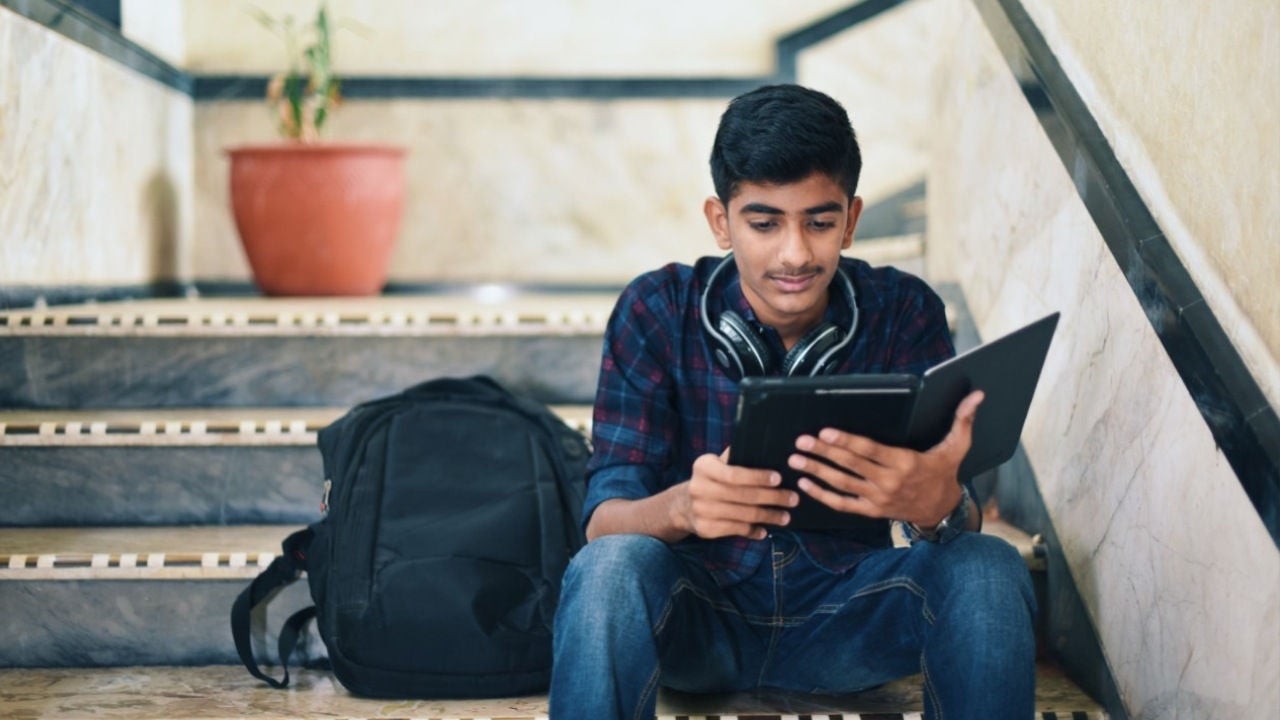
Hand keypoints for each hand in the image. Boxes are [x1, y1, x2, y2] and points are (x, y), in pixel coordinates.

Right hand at [677, 448, 799, 539]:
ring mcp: (701, 511)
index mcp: (703, 467)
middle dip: (772, 497)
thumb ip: (735, 456)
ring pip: (743, 515)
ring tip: (785, 516)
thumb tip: (767, 446)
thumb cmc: (712, 480)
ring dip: (768, 516)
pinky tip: (765, 529)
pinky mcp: (706, 529)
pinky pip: (737, 530)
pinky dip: (754, 530)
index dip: (758, 477)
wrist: (684, 506)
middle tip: (793, 498)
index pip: (734, 473)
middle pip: (743, 495)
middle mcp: (699, 488)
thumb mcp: (717, 464)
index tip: (779, 478)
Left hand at [787, 390, 982, 526]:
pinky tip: (804, 484)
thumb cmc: (945, 472)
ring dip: (817, 471)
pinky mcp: (870, 511)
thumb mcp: (957, 447)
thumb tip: (978, 395)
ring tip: (796, 458)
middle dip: (823, 453)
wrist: (942, 510)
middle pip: (851, 465)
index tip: (826, 432)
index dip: (847, 442)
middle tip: (802, 441)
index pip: (870, 450)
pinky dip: (822, 496)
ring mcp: (877, 498)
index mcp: (905, 463)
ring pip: (842, 484)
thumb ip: (963, 420)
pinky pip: (842, 504)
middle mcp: (889, 482)